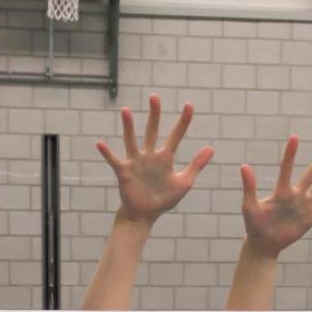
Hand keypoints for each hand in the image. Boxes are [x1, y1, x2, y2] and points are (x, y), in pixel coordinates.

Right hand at [95, 94, 212, 223]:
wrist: (145, 214)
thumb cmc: (163, 199)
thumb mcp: (184, 182)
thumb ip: (196, 165)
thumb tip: (211, 148)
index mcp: (165, 158)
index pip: (176, 135)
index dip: (183, 121)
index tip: (189, 105)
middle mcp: (150, 156)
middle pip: (152, 130)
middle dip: (154, 114)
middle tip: (154, 96)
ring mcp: (136, 163)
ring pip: (132, 141)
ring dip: (129, 127)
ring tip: (126, 110)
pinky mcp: (124, 173)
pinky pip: (114, 160)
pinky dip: (107, 153)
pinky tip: (100, 143)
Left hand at [241, 136, 311, 257]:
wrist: (264, 244)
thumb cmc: (254, 225)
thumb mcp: (249, 206)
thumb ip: (249, 186)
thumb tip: (244, 166)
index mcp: (281, 191)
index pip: (287, 169)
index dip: (291, 154)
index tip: (295, 137)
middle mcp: (295, 195)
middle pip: (311, 174)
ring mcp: (304, 205)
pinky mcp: (311, 216)